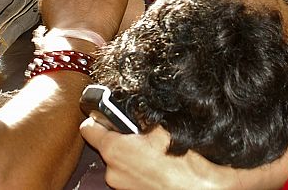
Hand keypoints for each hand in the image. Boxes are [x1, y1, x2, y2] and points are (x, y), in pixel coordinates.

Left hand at [80, 118, 234, 188]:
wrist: (198, 189)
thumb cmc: (181, 164)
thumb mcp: (161, 128)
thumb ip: (141, 116)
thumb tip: (135, 107)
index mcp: (113, 149)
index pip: (89, 128)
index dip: (96, 117)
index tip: (104, 114)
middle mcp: (112, 171)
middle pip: (107, 146)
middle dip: (122, 138)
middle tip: (141, 135)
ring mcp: (121, 186)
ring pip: (121, 162)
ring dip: (132, 155)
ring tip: (154, 152)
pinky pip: (131, 175)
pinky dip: (140, 169)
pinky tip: (157, 165)